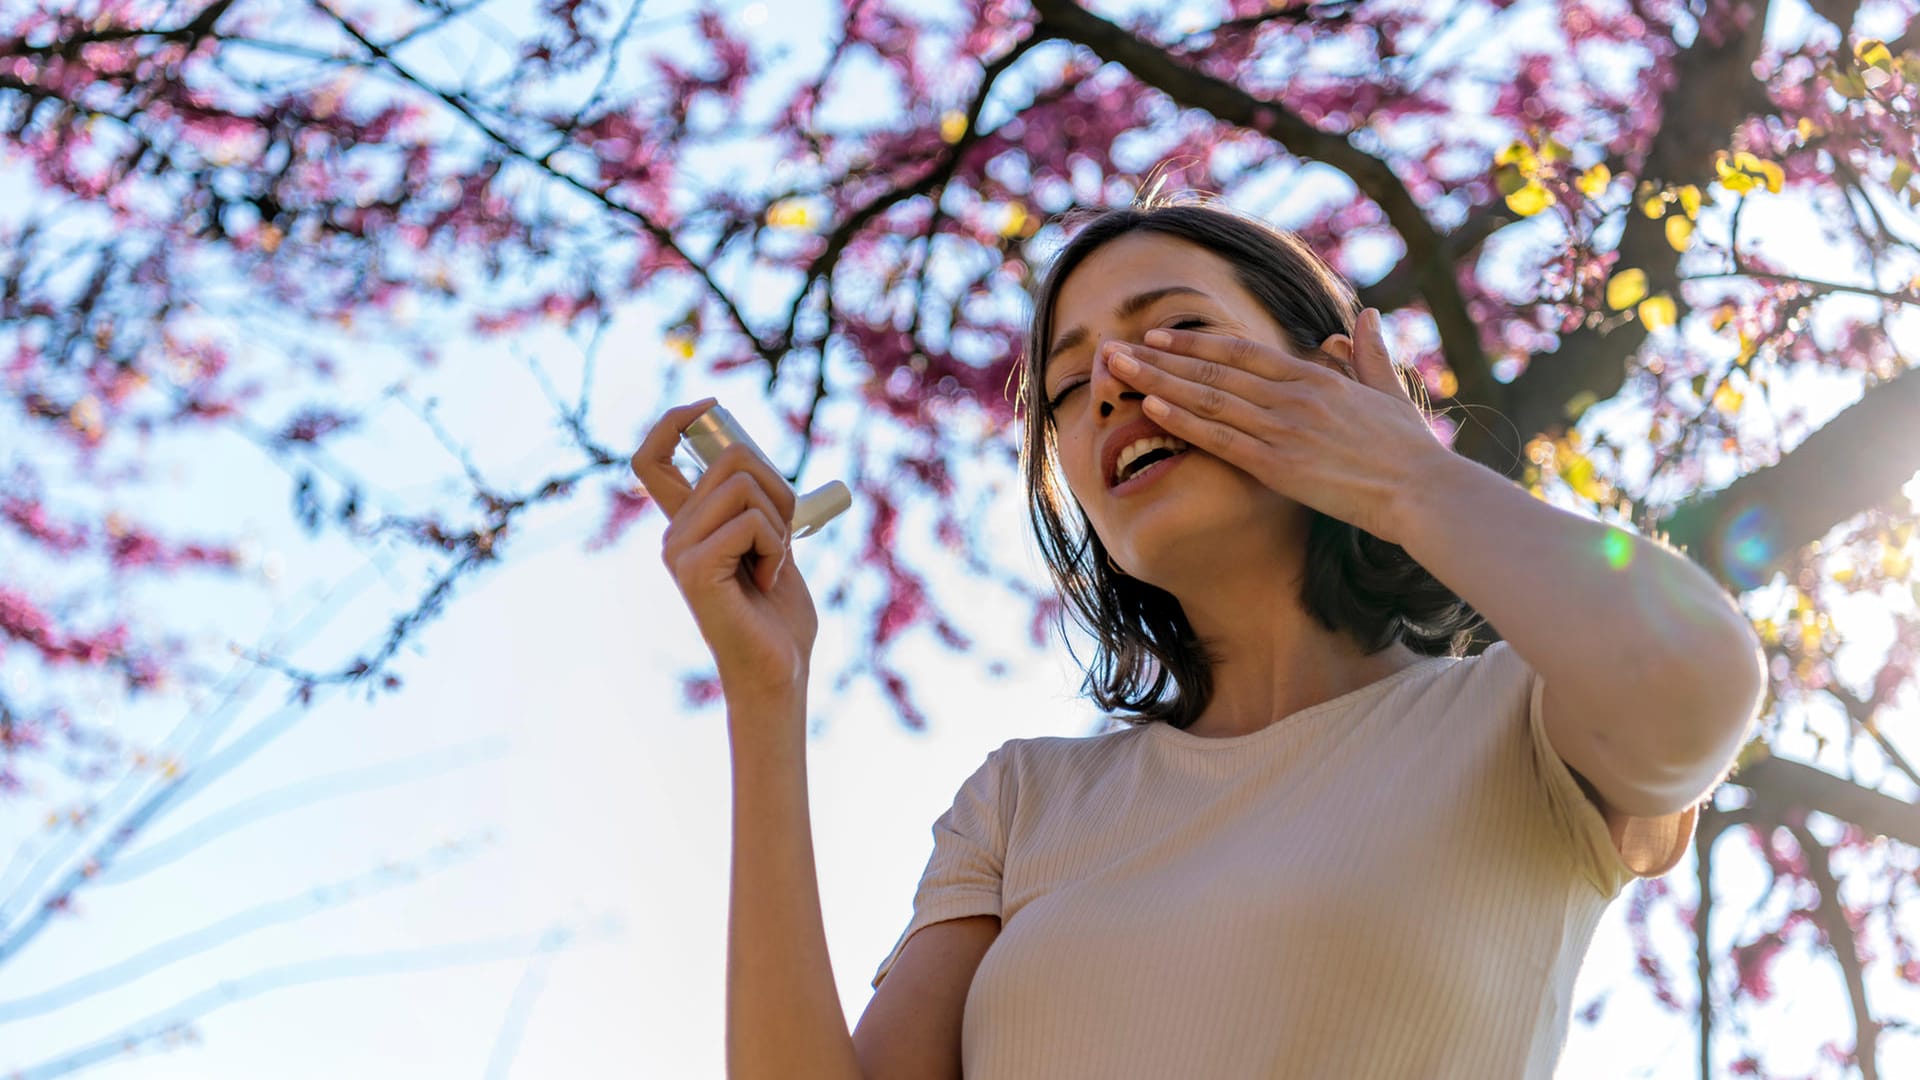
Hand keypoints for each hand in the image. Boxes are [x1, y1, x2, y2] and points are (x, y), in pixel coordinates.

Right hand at [632, 398, 817, 708]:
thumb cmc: (778, 615)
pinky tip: (766, 584)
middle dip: (779, 488)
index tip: (710, 405)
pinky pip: (750, 522)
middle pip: (731, 457)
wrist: (779, 671)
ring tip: (772, 566)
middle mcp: (674, 532)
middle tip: (782, 539)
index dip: (674, 420)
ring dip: (780, 523)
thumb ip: (758, 503)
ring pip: (744, 484)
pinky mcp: (693, 568)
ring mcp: (678, 549)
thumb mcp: (772, 542)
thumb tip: (750, 456)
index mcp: (688, 523)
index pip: (652, 458)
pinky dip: (777, 548)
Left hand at [1104, 308, 1455, 545]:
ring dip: (1158, 382)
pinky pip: (1221, 439)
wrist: (1421, 490)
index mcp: (1314, 376)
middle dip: (1159, 357)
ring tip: (1119, 369)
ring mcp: (1283, 429)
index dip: (1194, 341)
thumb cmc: (1407, 447)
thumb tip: (1363, 316)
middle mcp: (1292, 395)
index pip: (1241, 350)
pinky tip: (1152, 409)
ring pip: (1208, 398)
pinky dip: (1184, 422)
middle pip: (1212, 369)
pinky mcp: (1279, 465)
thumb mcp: (1387, 389)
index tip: (1158, 334)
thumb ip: (1368, 352)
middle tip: (1115, 347)